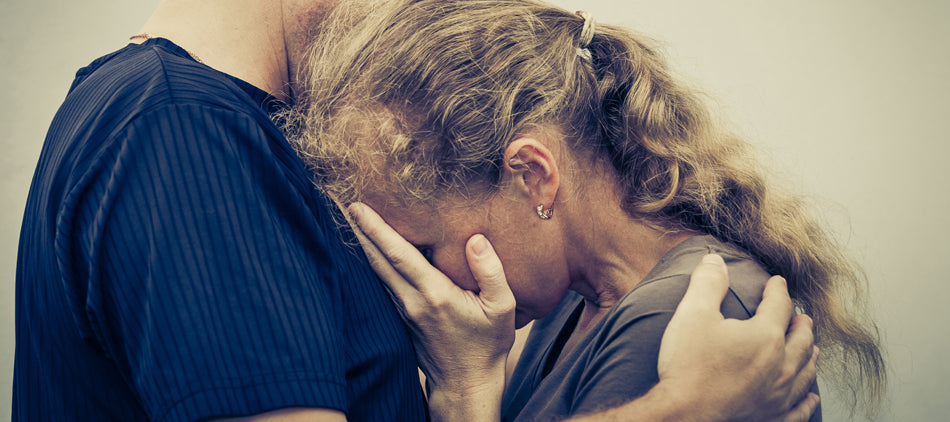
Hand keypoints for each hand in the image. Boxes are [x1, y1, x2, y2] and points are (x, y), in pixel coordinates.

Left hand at [347, 202, 515, 420]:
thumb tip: (474, 239)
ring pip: (377, 272)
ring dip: (363, 246)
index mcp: (435, 294)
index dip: (376, 229)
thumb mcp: (502, 308)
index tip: (358, 207)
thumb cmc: (487, 345)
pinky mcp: (402, 318)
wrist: (467, 384)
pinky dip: (374, 264)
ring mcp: (403, 311)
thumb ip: (491, 271)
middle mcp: (412, 301)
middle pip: (377, 260)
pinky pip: (384, 284)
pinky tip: (371, 251)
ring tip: (353, 220)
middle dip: (359, 230)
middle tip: (343, 203)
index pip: (398, 255)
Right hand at [656, 254, 819, 421]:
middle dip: (801, 323)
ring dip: (809, 355)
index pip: (780, 305)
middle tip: (801, 316)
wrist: (683, 415)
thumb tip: (715, 260)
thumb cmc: (687, 366)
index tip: (777, 283)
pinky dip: (808, 398)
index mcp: (765, 336)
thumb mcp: (692, 314)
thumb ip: (707, 282)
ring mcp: (779, 396)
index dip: (778, 290)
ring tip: (811, 347)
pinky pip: (800, 408)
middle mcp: (781, 366)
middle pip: (802, 338)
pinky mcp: (772, 418)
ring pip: (805, 371)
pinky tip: (810, 395)